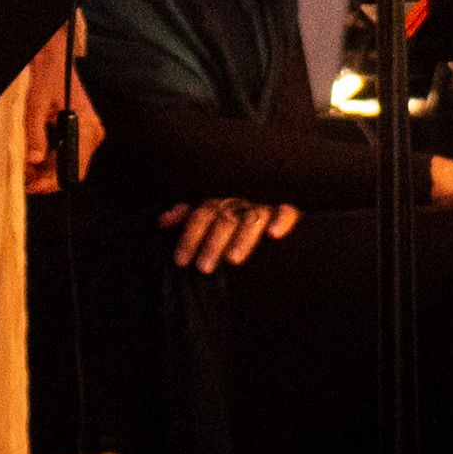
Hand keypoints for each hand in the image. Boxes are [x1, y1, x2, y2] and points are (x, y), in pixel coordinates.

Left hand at [22, 32, 103, 195]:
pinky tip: (34, 151)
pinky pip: (65, 150)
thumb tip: (34, 160)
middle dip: (45, 175)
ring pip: (66, 161)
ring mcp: (87, 131)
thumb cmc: (50, 73)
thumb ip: (35, 133)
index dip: (52, 183)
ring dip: (45, 166)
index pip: (74, 170)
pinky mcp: (80, 129)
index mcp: (86, 127)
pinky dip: (48, 155)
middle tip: (23, 175)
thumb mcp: (36, 104)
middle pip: (69, 168)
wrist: (55, 54)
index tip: (32, 185)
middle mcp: (92, 132)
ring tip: (25, 162)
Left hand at [160, 197, 299, 274]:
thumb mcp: (212, 207)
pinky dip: (282, 219)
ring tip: (233, 259)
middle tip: (203, 268)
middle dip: (212, 243)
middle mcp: (242, 197)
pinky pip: (287, 209)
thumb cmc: (239, 204)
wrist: (278, 185)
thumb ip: (189, 213)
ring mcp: (266, 199)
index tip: (181, 261)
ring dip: (242, 237)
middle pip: (224, 218)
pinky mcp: (290, 203)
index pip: (200, 214)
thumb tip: (163, 220)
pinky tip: (274, 234)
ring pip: (252, 216)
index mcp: (221, 197)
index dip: (189, 236)